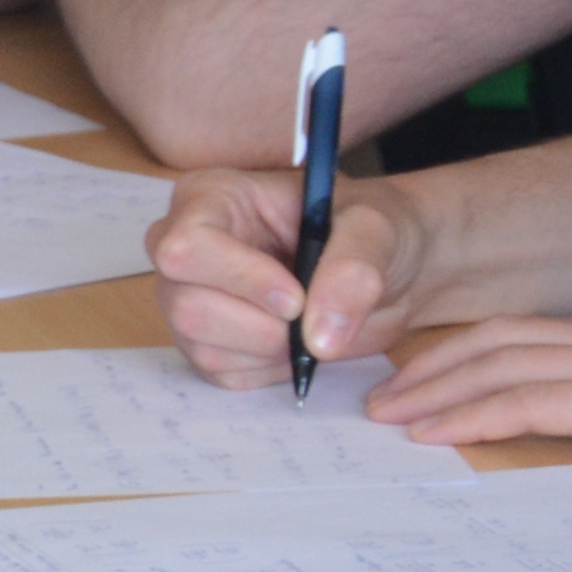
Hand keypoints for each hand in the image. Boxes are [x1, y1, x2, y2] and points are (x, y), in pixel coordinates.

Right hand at [148, 161, 426, 390]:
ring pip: (200, 344)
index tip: (296, 298)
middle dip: (259, 324)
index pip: (186, 246)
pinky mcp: (203, 343)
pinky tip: (294, 339)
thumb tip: (322, 336)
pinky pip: (220, 373)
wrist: (386, 270)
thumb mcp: (377, 230)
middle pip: (186, 304)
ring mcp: (187, 297)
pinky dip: (268, 367)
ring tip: (307, 322)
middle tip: (309, 315)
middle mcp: (186, 248)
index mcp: (212, 198)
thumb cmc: (372, 231)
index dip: (239, 278)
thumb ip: (353, 270)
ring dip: (268, 347)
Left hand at [365, 313, 571, 536]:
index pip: (538, 342)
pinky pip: (557, 398)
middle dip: (434, 366)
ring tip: (390, 414)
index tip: (408, 390)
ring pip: (521, 360)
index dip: (465, 360)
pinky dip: (489, 405)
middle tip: (375, 401)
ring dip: (444, 384)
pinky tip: (442, 427)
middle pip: (512, 339)